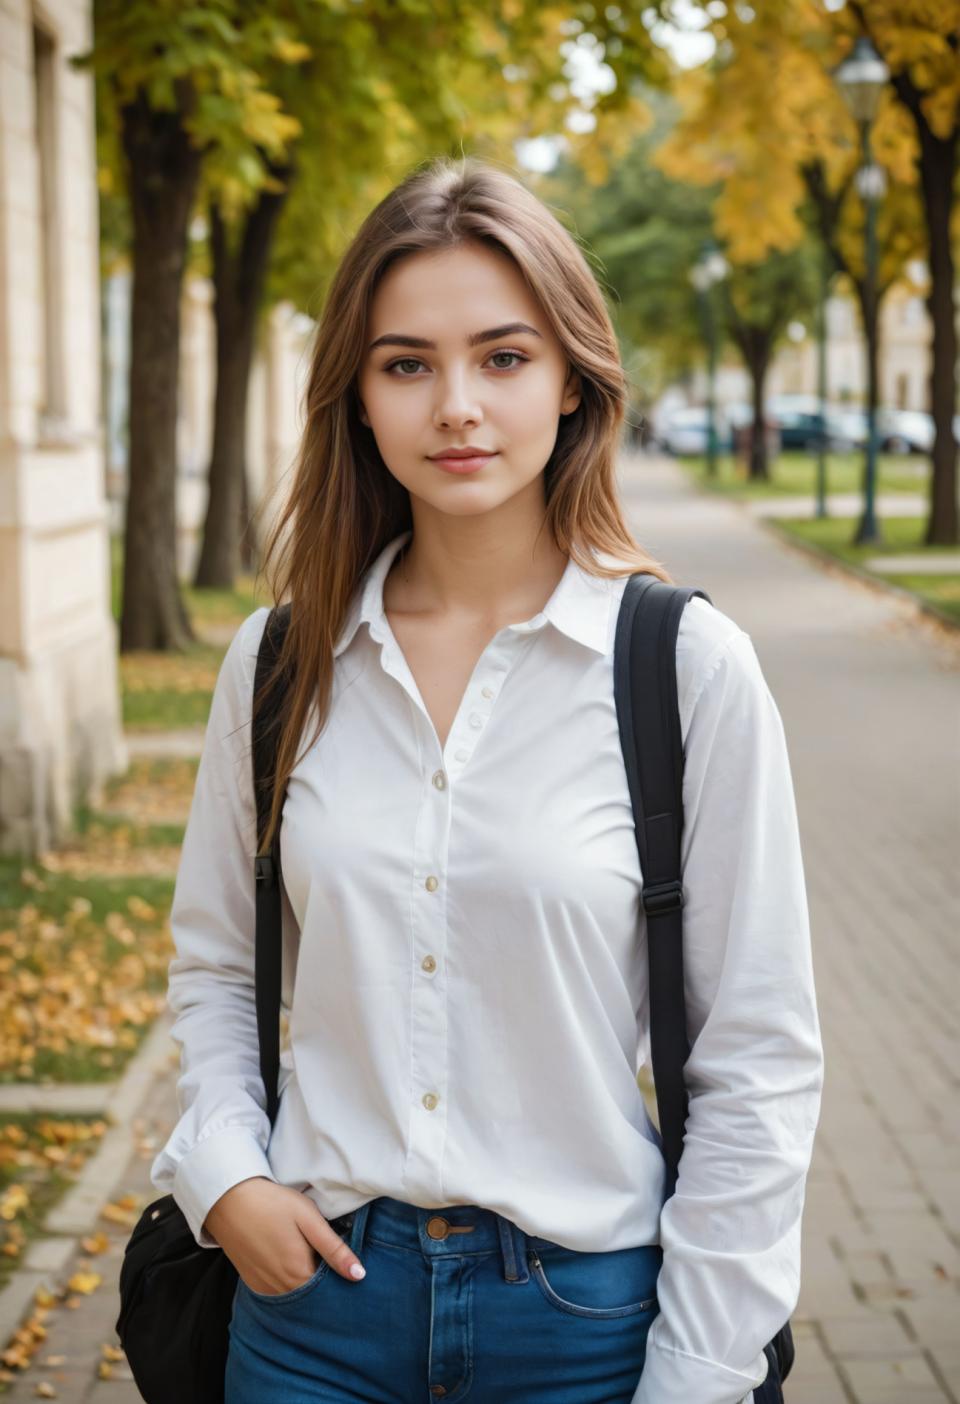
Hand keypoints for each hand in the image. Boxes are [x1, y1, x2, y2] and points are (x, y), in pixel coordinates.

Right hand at [202, 1177, 365, 1293]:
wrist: (230, 1199)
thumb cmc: (273, 1204)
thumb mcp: (309, 1219)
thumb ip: (334, 1249)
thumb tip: (360, 1276)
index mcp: (298, 1273)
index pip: (329, 1290)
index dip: (339, 1278)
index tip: (344, 1264)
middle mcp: (281, 1289)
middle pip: (311, 1295)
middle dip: (323, 1283)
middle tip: (326, 1255)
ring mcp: (264, 1288)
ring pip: (294, 1294)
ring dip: (304, 1281)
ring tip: (306, 1254)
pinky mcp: (253, 1283)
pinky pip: (278, 1291)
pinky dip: (287, 1282)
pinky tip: (288, 1259)